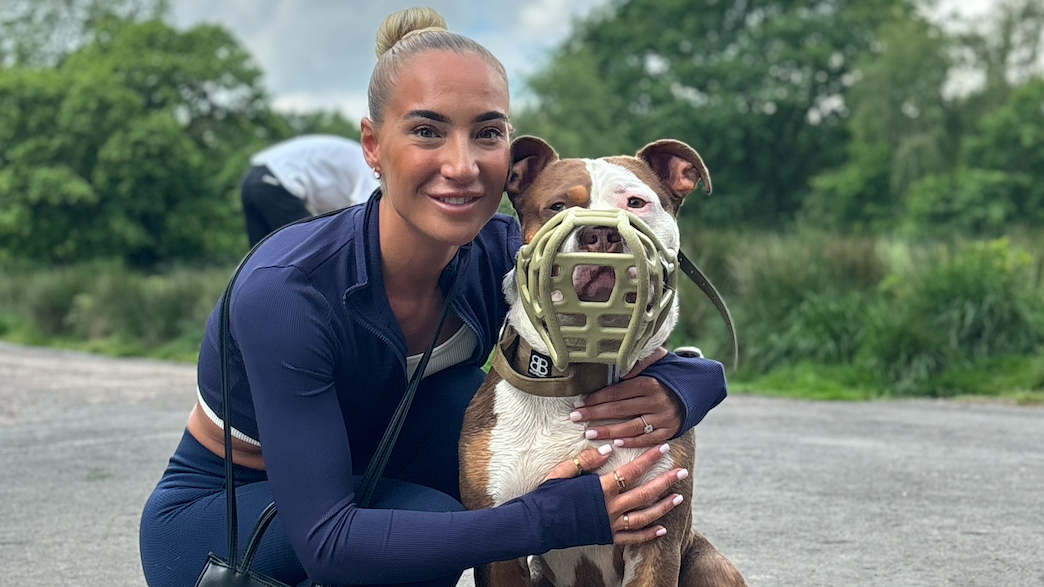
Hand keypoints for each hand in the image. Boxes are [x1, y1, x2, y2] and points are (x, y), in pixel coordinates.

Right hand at [544, 443, 686, 544]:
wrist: (537, 524)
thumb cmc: (548, 494)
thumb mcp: (563, 470)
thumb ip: (587, 459)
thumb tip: (607, 448)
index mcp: (601, 488)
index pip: (632, 470)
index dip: (649, 458)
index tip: (663, 447)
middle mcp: (611, 507)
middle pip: (645, 493)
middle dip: (666, 481)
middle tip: (681, 472)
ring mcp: (610, 524)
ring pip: (644, 516)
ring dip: (663, 507)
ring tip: (678, 498)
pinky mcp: (607, 537)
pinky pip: (633, 538)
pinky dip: (649, 534)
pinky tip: (661, 529)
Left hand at [570, 347, 682, 447]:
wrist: (700, 388)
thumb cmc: (670, 374)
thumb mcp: (657, 361)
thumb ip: (638, 362)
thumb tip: (619, 367)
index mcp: (649, 383)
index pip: (616, 392)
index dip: (596, 398)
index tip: (579, 403)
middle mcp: (656, 401)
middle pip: (619, 410)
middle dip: (594, 414)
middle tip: (575, 418)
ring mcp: (663, 418)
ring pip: (630, 427)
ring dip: (608, 431)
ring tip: (589, 433)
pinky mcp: (670, 431)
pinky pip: (647, 439)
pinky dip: (631, 441)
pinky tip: (615, 443)